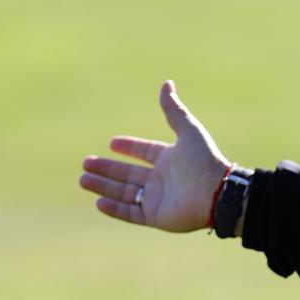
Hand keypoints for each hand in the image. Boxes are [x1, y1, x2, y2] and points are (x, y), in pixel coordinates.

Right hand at [79, 80, 230, 231]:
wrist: (216, 192)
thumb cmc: (204, 160)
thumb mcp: (188, 130)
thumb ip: (174, 110)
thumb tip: (166, 83)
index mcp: (170, 159)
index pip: (145, 152)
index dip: (129, 147)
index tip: (112, 143)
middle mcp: (162, 179)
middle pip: (128, 174)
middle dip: (106, 169)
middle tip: (85, 163)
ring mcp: (158, 199)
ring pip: (124, 193)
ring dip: (103, 186)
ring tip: (82, 180)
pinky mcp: (156, 216)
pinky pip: (131, 212)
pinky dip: (114, 208)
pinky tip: (98, 202)